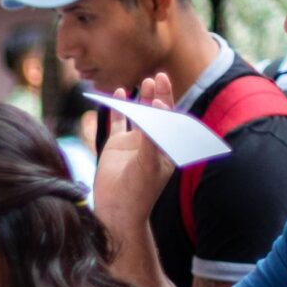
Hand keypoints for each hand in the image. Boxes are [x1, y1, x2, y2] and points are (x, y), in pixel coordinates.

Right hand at [91, 75, 177, 258]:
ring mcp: (133, 143)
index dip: (169, 103)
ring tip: (143, 82)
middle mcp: (151, 143)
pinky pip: (118, 122)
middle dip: (158, 95)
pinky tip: (119, 93)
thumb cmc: (138, 192)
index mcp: (166, 148)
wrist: (116, 210)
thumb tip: (156, 110)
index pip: (171, 120)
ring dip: (141, 99)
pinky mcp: (115, 146)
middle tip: (158, 76)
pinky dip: (118, 109)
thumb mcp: (148, 164)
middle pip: (157, 113)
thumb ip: (151, 138)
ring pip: (138, 115)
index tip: (163, 90)